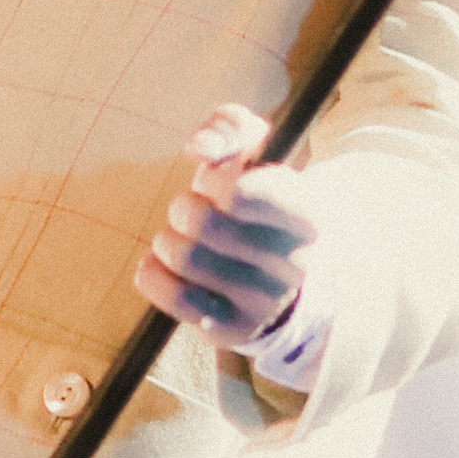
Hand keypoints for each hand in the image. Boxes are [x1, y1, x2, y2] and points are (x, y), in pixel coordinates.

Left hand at [134, 103, 315, 349]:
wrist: (284, 273)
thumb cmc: (259, 196)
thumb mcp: (258, 150)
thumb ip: (231, 126)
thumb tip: (201, 147)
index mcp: (305, 213)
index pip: (238, 192)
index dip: (211, 179)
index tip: (211, 179)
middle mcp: (293, 263)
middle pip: (202, 223)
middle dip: (183, 207)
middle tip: (190, 210)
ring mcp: (265, 302)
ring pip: (184, 257)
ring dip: (167, 239)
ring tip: (179, 237)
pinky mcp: (235, 331)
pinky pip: (175, 300)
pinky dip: (152, 274)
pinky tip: (159, 263)